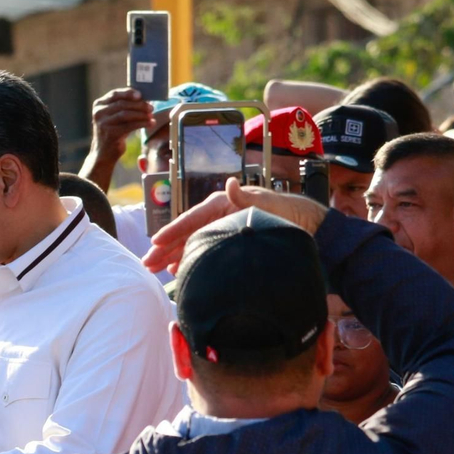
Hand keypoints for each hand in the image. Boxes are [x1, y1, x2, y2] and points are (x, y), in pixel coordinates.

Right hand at [88, 88, 154, 164]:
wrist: (104, 152)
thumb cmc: (113, 131)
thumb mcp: (114, 116)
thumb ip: (124, 106)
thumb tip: (144, 98)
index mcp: (99, 105)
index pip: (115, 94)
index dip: (129, 93)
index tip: (141, 95)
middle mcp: (99, 113)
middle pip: (122, 104)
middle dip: (139, 105)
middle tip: (151, 107)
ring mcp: (103, 123)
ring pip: (126, 114)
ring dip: (141, 114)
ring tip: (151, 116)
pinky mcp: (110, 133)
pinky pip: (129, 126)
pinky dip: (142, 124)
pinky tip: (150, 124)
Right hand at [144, 177, 327, 274]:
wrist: (307, 225)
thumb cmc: (288, 211)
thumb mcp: (269, 203)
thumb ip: (247, 197)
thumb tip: (231, 183)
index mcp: (223, 203)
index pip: (192, 217)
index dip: (173, 230)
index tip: (156, 242)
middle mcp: (218, 214)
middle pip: (186, 232)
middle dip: (164, 247)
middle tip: (146, 262)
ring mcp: (220, 227)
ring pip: (190, 242)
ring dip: (171, 255)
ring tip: (154, 269)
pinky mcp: (226, 239)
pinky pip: (201, 249)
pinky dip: (187, 259)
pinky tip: (176, 270)